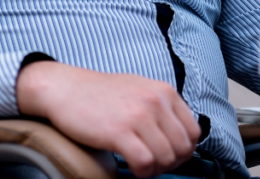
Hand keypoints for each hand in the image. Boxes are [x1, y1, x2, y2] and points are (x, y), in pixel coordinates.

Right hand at [16, 61, 199, 177]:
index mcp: (164, 92)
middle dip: (172, 164)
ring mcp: (139, 116)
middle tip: (154, 165)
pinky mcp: (120, 132)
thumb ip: (161, 107)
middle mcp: (156, 102)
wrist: (66, 88)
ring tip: (141, 167)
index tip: (169, 156)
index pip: (193, 131)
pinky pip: (146, 163)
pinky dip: (142, 172)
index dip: (184, 151)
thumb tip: (177, 135)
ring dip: (156, 170)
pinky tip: (132, 167)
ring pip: (167, 158)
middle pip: (183, 148)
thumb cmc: (100, 93)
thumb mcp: (140, 89)